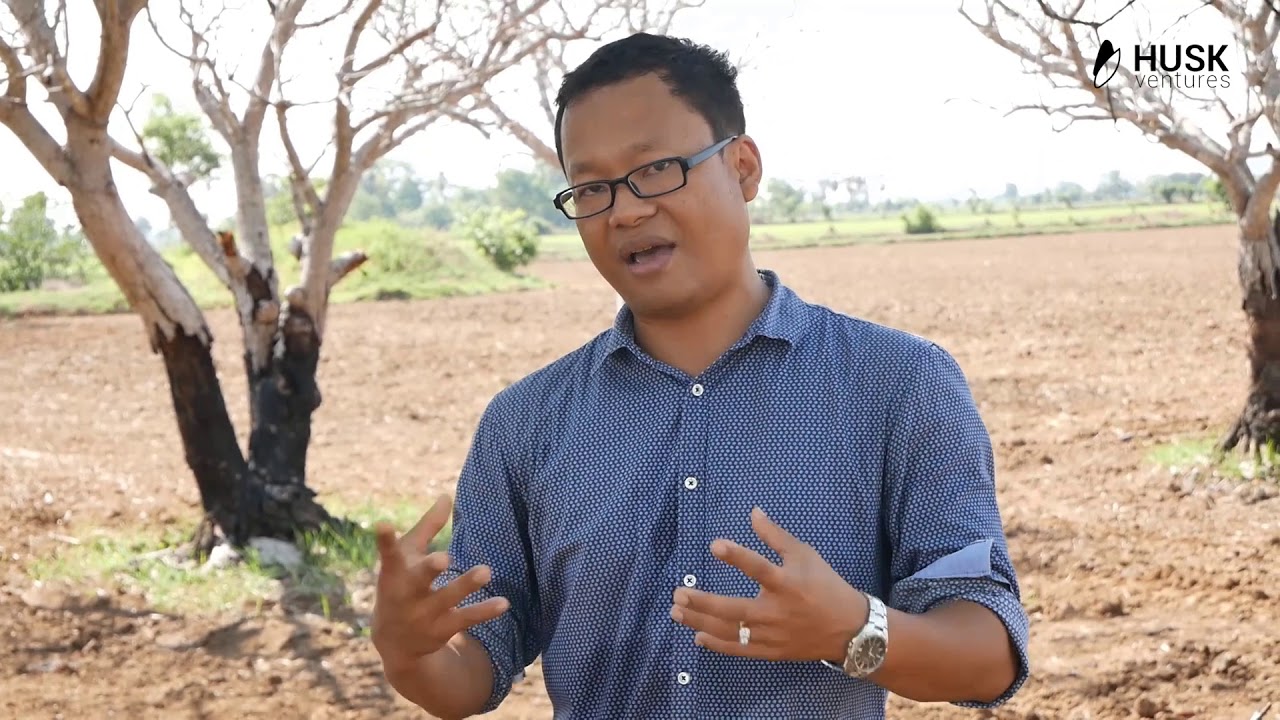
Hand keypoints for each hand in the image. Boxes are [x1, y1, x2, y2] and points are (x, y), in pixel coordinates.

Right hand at [370, 494, 508, 672]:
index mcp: (395, 572)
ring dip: (465, 585)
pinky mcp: (442, 629)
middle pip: (418, 579)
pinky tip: (504, 603)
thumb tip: (447, 495)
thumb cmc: (401, 584)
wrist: (395, 642)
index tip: (383, 525)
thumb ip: (427, 527)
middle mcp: (407, 594)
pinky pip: (465, 619)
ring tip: (486, 571)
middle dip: (429, 569)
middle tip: (443, 558)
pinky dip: (484, 611)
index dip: (385, 540)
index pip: (388, 555)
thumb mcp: (408, 556)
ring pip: (447, 598)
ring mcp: (424, 613)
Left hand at [669, 507, 868, 662]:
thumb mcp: (805, 555)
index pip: (759, 567)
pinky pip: (740, 650)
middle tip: (678, 594)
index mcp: (787, 583)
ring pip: (731, 632)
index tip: (714, 545)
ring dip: (700, 623)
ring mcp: (773, 634)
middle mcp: (777, 611)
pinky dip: (717, 645)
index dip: (737, 556)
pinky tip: (698, 636)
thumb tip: (753, 512)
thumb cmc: (825, 585)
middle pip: (734, 609)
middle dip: (703, 603)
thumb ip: (776, 536)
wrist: (849, 628)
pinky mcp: (772, 651)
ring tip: (676, 612)